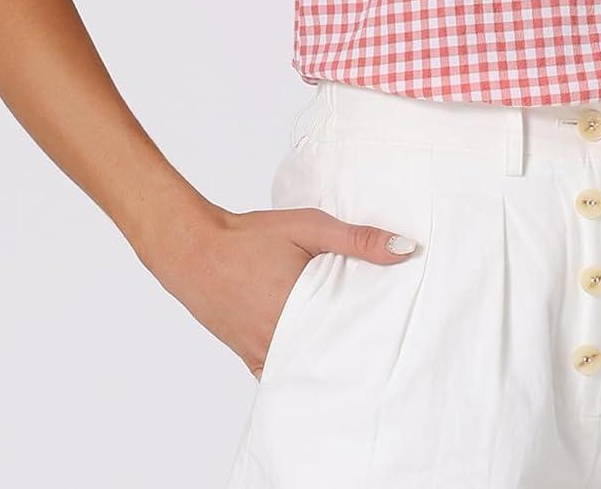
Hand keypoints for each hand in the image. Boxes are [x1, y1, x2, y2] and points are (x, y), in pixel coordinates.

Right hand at [143, 199, 422, 377]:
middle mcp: (280, 344)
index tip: (400, 344)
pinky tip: (322, 358)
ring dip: (330, 363)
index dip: (377, 344)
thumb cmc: (251, 237)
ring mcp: (262, 355)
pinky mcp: (250, 357)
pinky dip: (303, 367)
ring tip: (362, 357)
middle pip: (331, 361)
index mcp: (299, 314)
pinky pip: (283, 372)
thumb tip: (407, 249)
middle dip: (358, 357)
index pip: (351, 343)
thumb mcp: (309, 228)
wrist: (193, 249)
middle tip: (389, 352)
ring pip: (308, 370)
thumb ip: (357, 239)